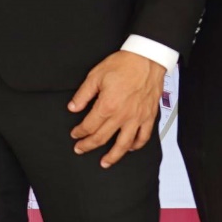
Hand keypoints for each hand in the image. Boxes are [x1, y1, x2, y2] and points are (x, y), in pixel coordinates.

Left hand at [67, 50, 165, 166]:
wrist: (147, 58)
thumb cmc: (124, 64)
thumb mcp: (96, 75)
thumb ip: (83, 94)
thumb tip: (73, 107)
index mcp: (108, 106)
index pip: (89, 126)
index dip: (79, 132)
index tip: (75, 134)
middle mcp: (123, 115)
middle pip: (102, 138)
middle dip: (88, 146)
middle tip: (80, 149)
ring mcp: (137, 118)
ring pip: (124, 144)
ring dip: (113, 156)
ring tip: (105, 162)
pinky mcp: (149, 116)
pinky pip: (143, 137)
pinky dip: (136, 146)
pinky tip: (129, 149)